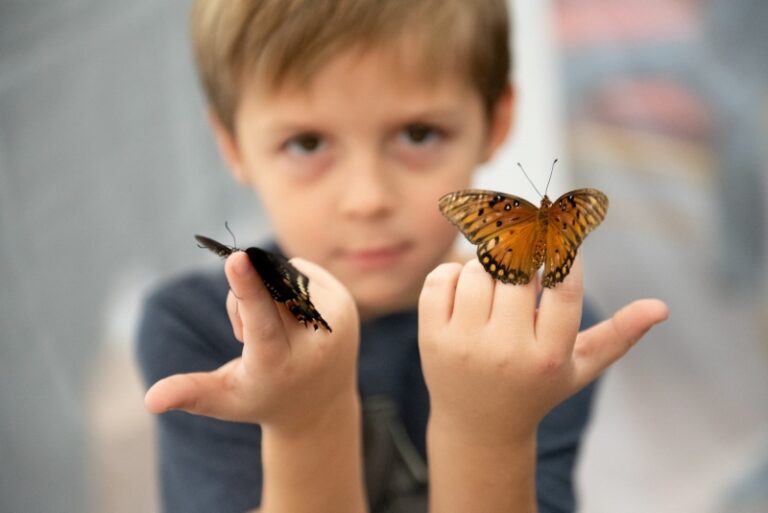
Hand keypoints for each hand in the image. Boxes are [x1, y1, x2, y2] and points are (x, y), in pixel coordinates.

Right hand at [144, 251, 359, 431]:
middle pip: (264, 289)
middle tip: (245, 333)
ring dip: (265, 291)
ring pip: (280, 275)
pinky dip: (284, 284)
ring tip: (272, 328)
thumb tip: (150, 401)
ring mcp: (338, 320)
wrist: (321, 404)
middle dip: (244, 298)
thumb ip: (190, 393)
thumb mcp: (225, 399)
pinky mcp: (346, 301)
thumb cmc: (263, 397)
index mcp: (280, 365)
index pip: (261, 321)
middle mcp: (317, 342)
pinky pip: (298, 270)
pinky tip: (291, 315)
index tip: (236, 258)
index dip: (247, 289)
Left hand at [418, 255, 667, 444]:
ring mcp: (465, 345)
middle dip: (520, 260)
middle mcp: (506, 351)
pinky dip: (452, 273)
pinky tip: (465, 289)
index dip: (562, 254)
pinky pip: (441, 279)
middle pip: (516, 270)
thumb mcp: (580, 368)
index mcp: (549, 355)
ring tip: (494, 284)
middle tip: (521, 265)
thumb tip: (662, 307)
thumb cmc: (535, 388)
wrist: (478, 426)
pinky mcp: (433, 339)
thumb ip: (619, 336)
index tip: (557, 243)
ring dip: (486, 266)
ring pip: (476, 269)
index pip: (563, 285)